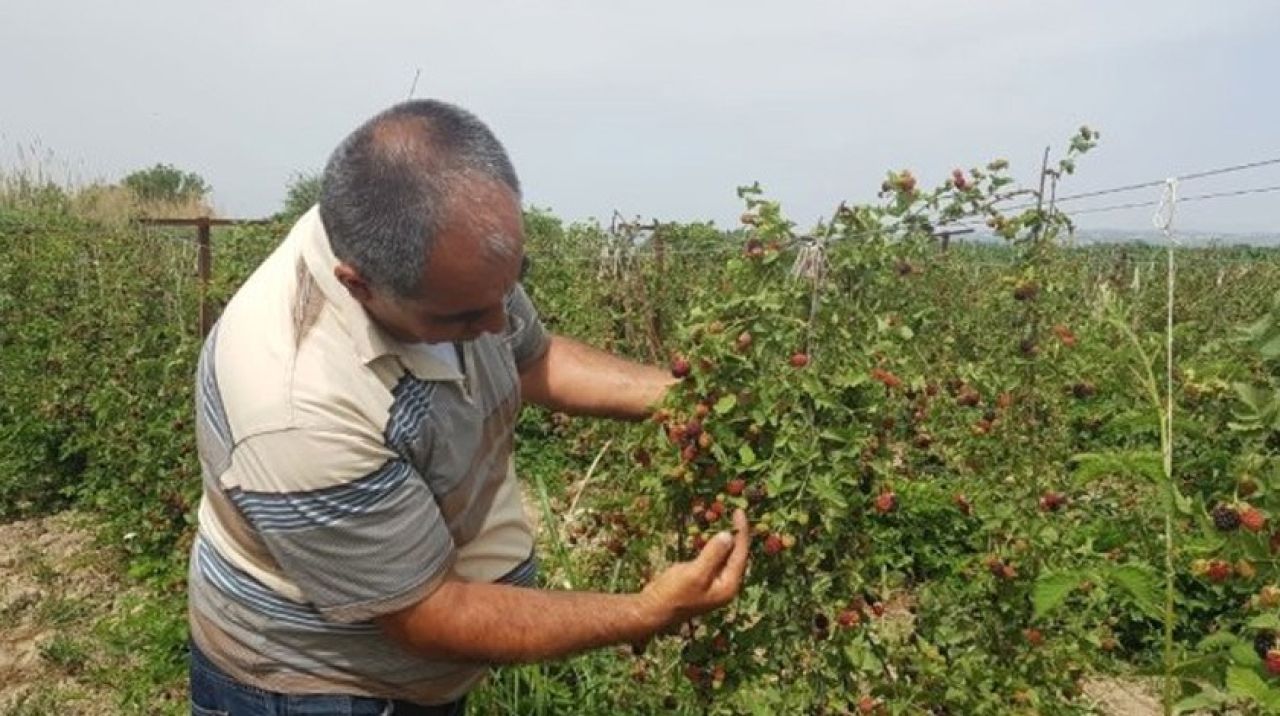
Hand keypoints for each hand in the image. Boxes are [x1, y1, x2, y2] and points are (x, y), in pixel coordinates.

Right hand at [637, 509, 750, 629]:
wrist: (652, 611)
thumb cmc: (673, 594)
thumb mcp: (695, 573)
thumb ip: (713, 554)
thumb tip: (728, 535)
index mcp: (728, 586)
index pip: (740, 554)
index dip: (741, 532)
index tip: (740, 511)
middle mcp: (725, 585)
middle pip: (735, 555)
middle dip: (735, 534)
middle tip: (735, 512)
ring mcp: (713, 584)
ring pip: (724, 556)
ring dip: (724, 538)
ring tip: (724, 519)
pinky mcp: (702, 581)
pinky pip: (712, 559)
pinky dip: (712, 545)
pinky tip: (709, 536)